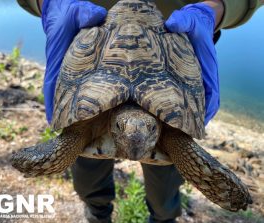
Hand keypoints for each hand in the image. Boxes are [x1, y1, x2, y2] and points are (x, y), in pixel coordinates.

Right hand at [42, 0, 106, 123]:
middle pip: (59, 95)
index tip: (54, 124)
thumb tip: (97, 17)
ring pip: (67, 92)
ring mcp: (66, 69)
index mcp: (57, 59)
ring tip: (80, 128)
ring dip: (71, 109)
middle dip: (64, 114)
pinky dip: (78, 98)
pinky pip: (75, 86)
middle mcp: (60, 68)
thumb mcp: (77, 11)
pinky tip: (89, 109)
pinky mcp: (73, 68)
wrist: (61, 10)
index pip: (52, 87)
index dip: (53, 106)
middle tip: (70, 133)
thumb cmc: (67, 12)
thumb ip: (84, 14)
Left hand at [165, 3, 218, 124]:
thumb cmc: (194, 24)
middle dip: (199, 117)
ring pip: (197, 101)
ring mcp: (196, 78)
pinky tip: (173, 114)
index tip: (201, 122)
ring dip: (191, 115)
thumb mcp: (188, 21)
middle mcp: (203, 76)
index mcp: (207, 68)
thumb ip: (182, 21)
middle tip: (187, 133)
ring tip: (180, 129)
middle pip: (205, 102)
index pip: (212, 92)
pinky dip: (185, 106)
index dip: (208, 108)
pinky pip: (189, 94)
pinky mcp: (188, 77)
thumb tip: (171, 25)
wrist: (195, 23)